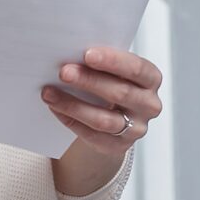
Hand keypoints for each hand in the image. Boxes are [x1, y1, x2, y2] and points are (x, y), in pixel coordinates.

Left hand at [41, 46, 162, 160]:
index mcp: (151, 79)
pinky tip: (55, 108)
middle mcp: (149, 105)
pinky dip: (71, 120)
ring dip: (73, 105)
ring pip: (103, 119)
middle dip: (88, 81)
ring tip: (49, 93)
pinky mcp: (119, 146)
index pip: (137, 68)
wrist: (112, 117)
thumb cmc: (110, 83)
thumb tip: (70, 53)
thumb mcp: (112, 70)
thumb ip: (100, 62)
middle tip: (63, 72)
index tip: (88, 54)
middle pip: (119, 93)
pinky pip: (92, 135)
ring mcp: (136, 128)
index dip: (113, 61)